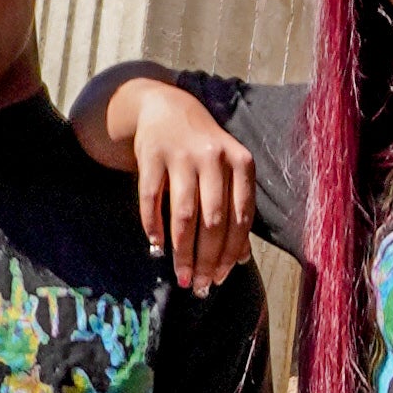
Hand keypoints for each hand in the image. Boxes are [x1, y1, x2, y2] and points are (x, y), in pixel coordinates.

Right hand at [125, 90, 258, 297]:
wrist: (167, 107)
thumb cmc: (203, 150)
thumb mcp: (227, 171)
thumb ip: (235, 210)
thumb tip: (238, 259)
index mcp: (240, 163)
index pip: (240, 217)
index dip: (230, 253)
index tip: (219, 278)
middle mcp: (214, 157)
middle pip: (213, 221)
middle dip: (206, 259)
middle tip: (199, 284)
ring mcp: (182, 154)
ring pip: (184, 215)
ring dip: (182, 251)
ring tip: (181, 276)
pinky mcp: (152, 155)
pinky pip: (151, 199)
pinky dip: (153, 226)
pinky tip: (156, 246)